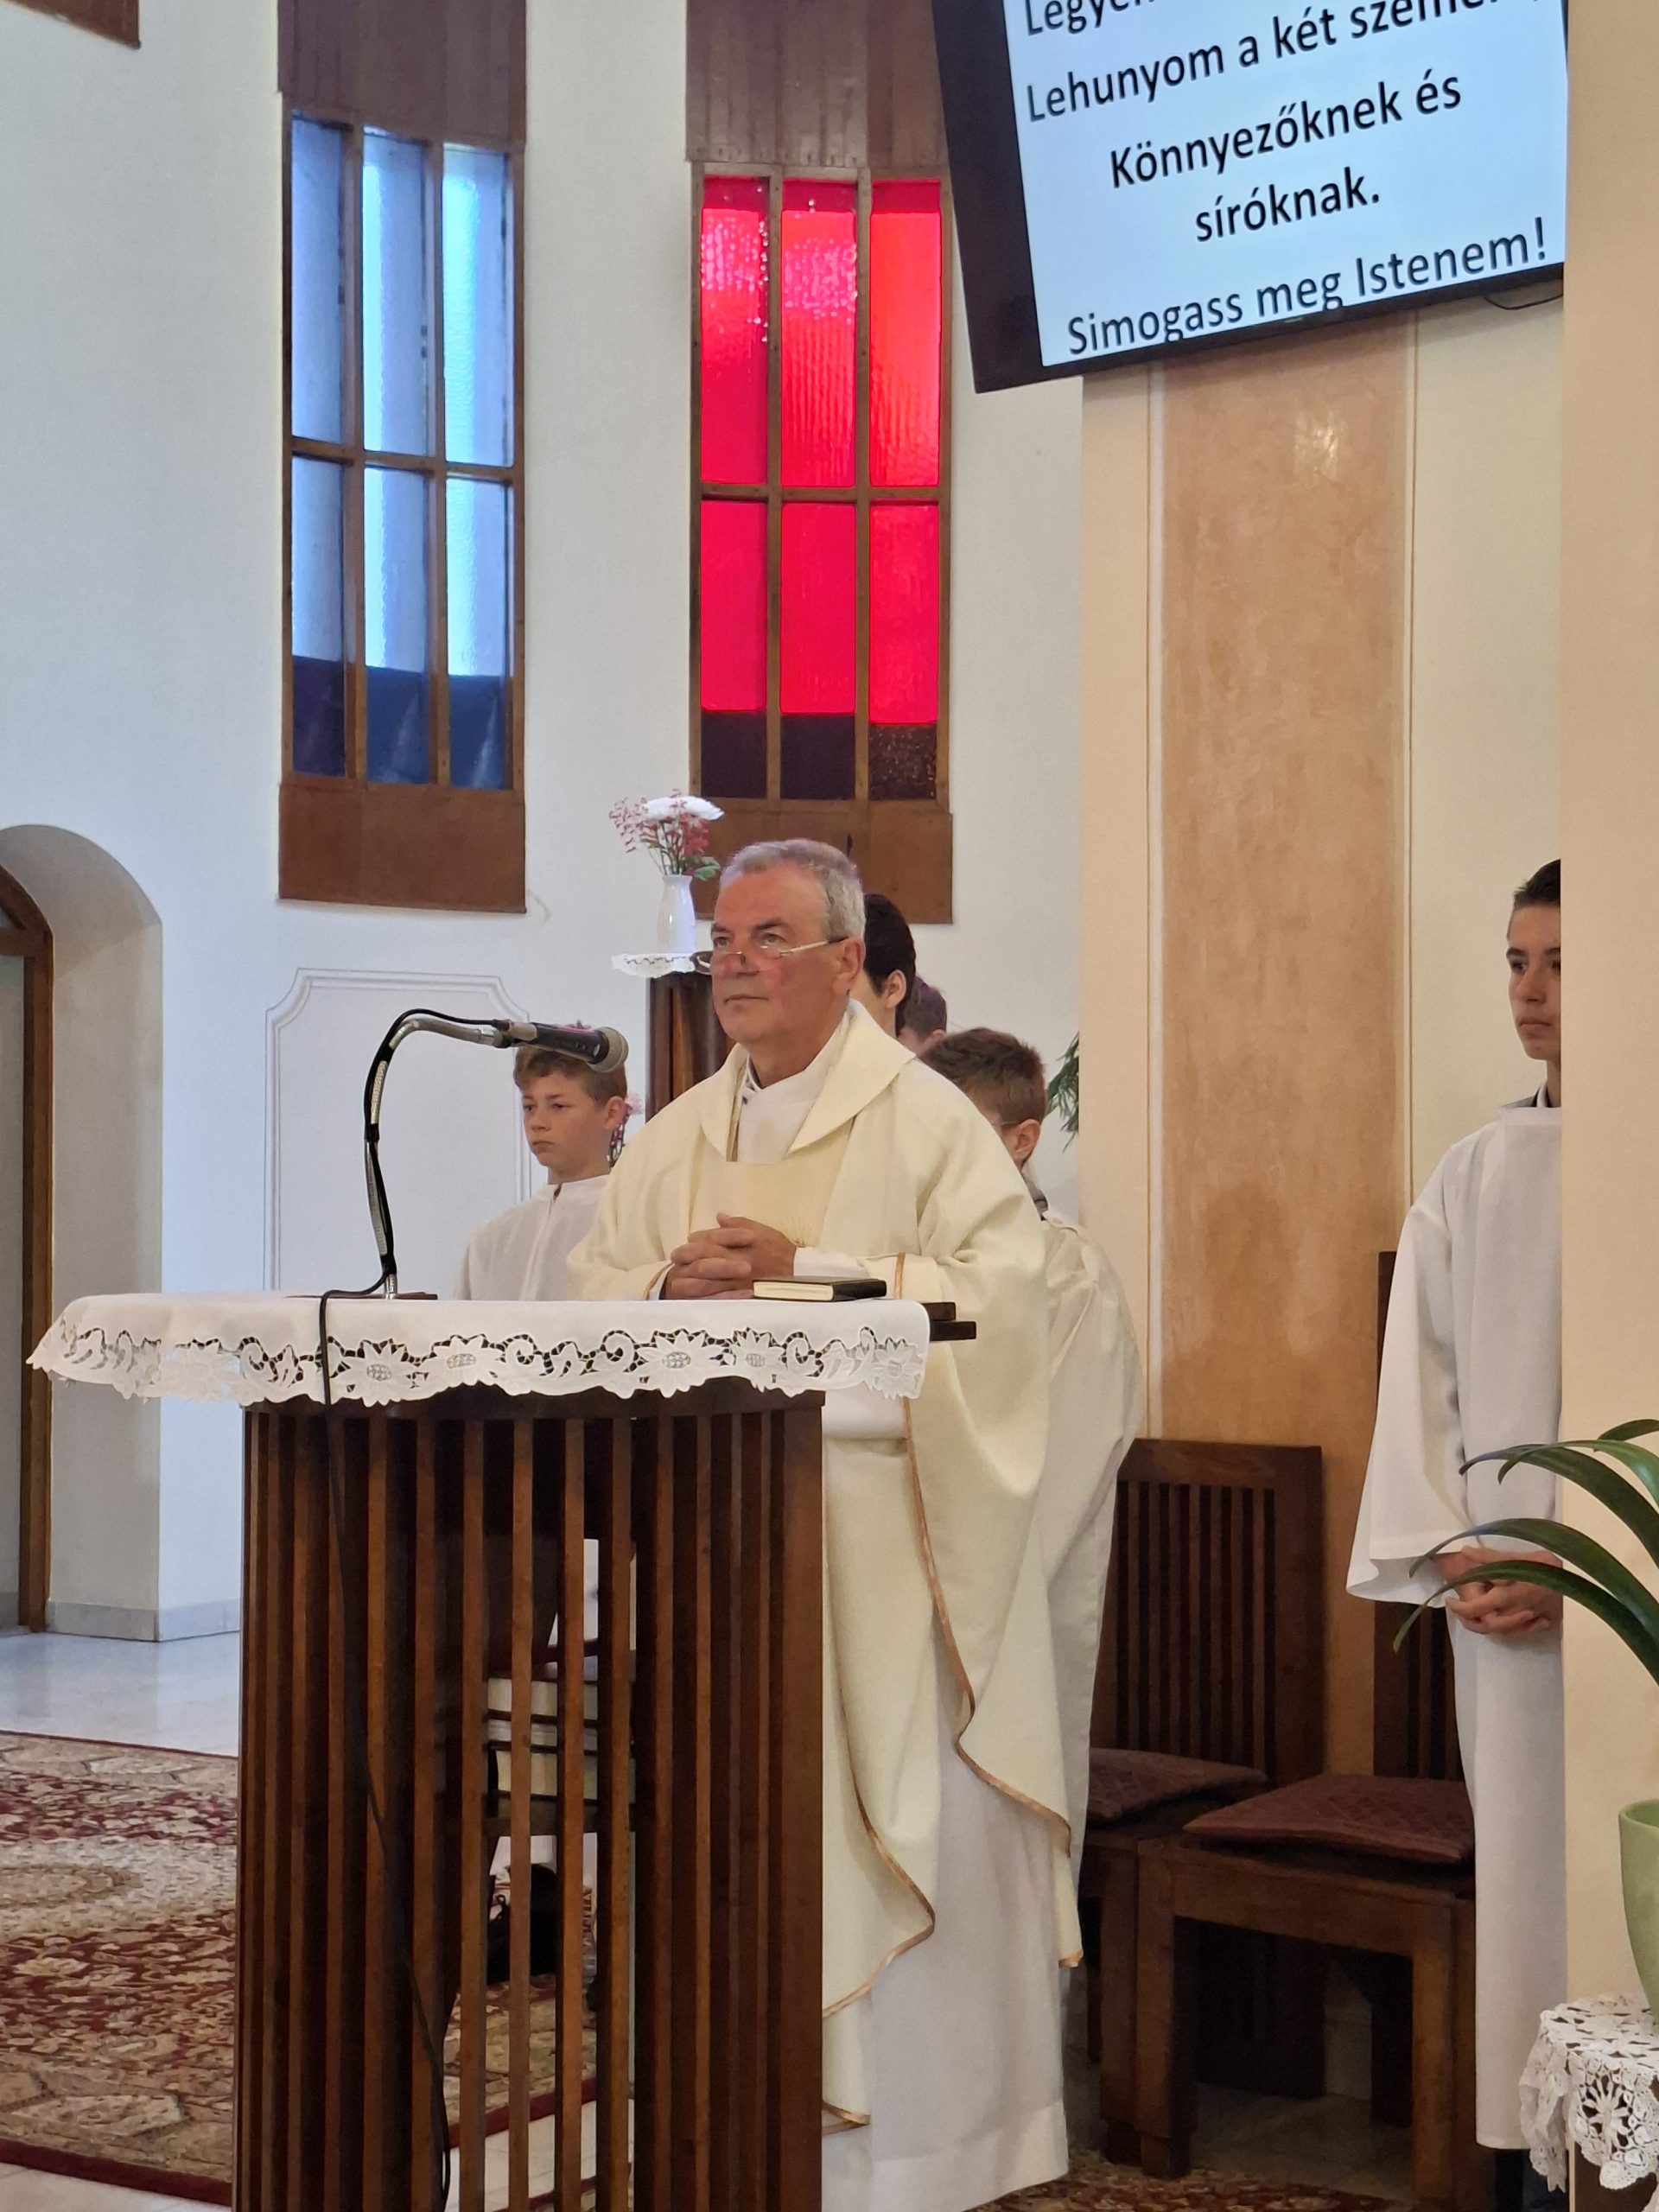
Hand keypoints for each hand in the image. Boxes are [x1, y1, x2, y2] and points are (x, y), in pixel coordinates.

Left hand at [662, 1217, 798, 1299]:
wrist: (799, 1274)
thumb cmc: (781, 1250)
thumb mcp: (763, 1230)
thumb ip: (739, 1223)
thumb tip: (719, 1217)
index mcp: (741, 1243)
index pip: (712, 1239)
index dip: (697, 1239)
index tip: (689, 1239)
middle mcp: (736, 1261)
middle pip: (704, 1259)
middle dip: (687, 1257)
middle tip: (675, 1257)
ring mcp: (737, 1281)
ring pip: (707, 1280)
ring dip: (690, 1279)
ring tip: (677, 1278)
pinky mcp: (740, 1297)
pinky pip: (718, 1299)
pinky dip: (704, 1298)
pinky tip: (693, 1297)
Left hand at [1438, 1544, 1563, 1635]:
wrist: (1582, 1579)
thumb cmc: (1547, 1564)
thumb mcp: (1518, 1557)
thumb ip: (1491, 1558)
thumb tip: (1465, 1551)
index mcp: (1509, 1595)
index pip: (1476, 1609)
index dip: (1460, 1609)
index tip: (1451, 1601)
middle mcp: (1518, 1612)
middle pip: (1487, 1625)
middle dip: (1470, 1619)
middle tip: (1459, 1608)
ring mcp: (1531, 1621)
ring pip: (1501, 1631)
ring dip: (1485, 1624)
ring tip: (1474, 1613)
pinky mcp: (1543, 1624)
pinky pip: (1518, 1632)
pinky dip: (1506, 1627)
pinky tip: (1500, 1616)